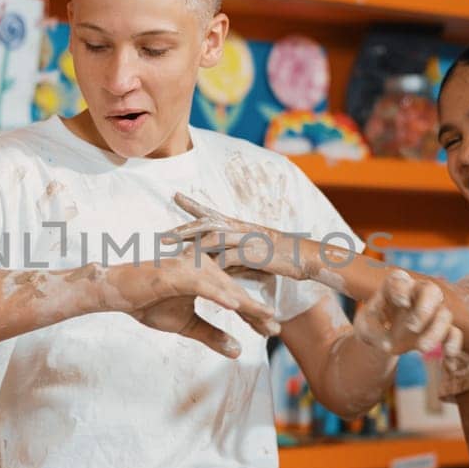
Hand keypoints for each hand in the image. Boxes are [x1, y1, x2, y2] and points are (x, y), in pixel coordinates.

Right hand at [102, 249, 280, 357]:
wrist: (117, 293)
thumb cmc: (149, 303)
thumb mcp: (186, 324)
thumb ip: (212, 335)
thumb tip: (238, 352)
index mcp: (207, 274)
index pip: (236, 295)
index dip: (254, 314)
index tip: (272, 330)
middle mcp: (203, 265)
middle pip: (236, 290)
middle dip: (256, 311)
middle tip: (276, 329)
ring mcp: (191, 266)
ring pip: (225, 286)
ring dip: (245, 303)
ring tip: (265, 317)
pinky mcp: (177, 272)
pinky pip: (203, 284)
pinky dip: (220, 294)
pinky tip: (236, 305)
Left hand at [164, 194, 312, 281]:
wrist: (306, 257)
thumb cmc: (282, 256)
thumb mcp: (255, 252)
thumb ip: (236, 256)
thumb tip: (219, 264)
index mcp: (240, 226)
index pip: (212, 212)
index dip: (193, 205)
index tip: (175, 196)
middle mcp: (241, 228)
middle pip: (206, 223)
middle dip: (183, 228)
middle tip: (162, 234)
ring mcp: (246, 239)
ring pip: (212, 238)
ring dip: (191, 245)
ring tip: (173, 252)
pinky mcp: (252, 254)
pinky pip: (226, 259)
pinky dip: (211, 265)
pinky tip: (197, 271)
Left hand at [352, 270, 463, 357]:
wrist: (383, 337)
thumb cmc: (373, 324)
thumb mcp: (364, 326)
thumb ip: (372, 331)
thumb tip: (389, 345)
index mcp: (395, 286)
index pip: (400, 279)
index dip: (402, 289)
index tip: (400, 302)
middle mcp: (417, 294)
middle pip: (432, 290)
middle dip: (424, 309)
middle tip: (411, 327)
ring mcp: (432, 311)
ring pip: (444, 314)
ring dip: (435, 332)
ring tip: (421, 349)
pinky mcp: (441, 329)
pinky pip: (454, 333)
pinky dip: (453, 346)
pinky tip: (449, 362)